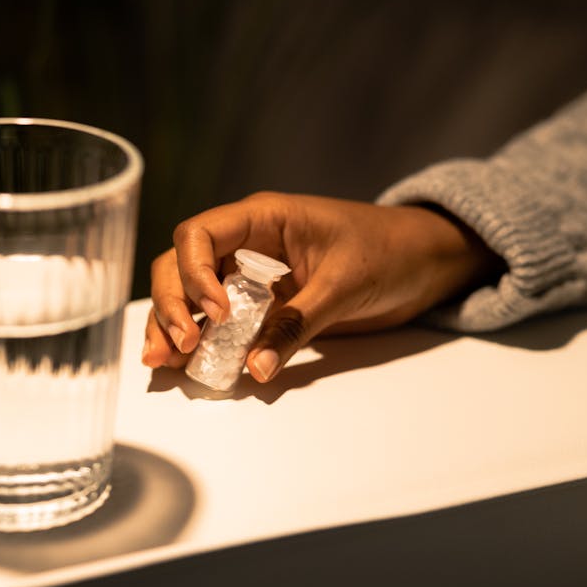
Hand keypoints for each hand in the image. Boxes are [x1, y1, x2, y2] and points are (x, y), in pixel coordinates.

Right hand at [142, 191, 501, 381]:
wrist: (424, 262)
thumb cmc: (389, 253)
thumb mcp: (343, 286)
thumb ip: (297, 325)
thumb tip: (254, 369)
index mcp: (264, 217)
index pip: (200, 234)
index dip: (193, 274)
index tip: (215, 314)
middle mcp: (248, 241)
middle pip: (182, 263)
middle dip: (173, 303)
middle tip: (180, 347)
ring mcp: (251, 272)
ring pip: (191, 291)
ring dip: (173, 322)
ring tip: (162, 361)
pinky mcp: (263, 301)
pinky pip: (221, 317)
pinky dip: (201, 337)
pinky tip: (185, 363)